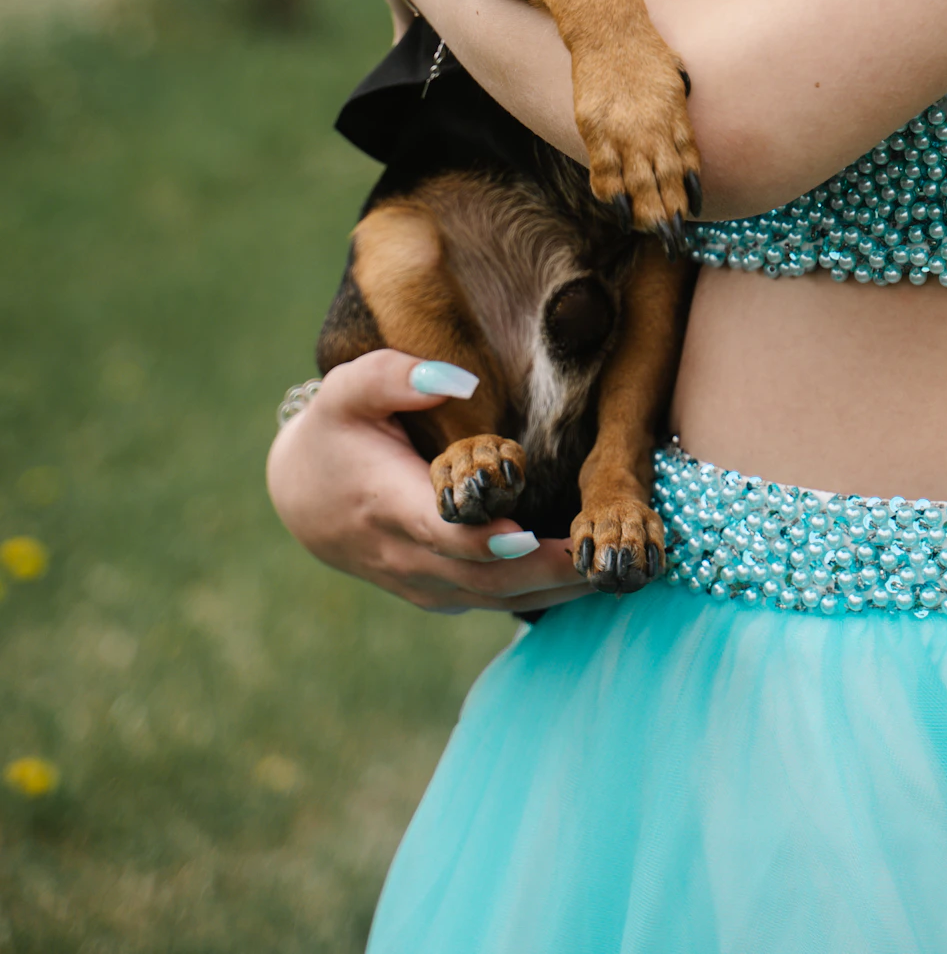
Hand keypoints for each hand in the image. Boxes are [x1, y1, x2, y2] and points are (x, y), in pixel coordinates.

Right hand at [267, 351, 586, 614]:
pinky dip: (538, 595)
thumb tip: (455, 379)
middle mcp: (406, 556)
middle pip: (480, 578)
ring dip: (552, 591)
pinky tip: (586, 577)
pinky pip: (492, 601)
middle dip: (542, 574)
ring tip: (612, 570)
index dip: (483, 542)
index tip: (529, 537)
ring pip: (493, 600)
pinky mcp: (439, 592)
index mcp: (387, 505)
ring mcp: (422, 583)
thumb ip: (395, 375)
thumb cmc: (336, 429)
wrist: (304, 495)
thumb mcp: (347, 388)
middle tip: (601, 560)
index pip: (440, 533)